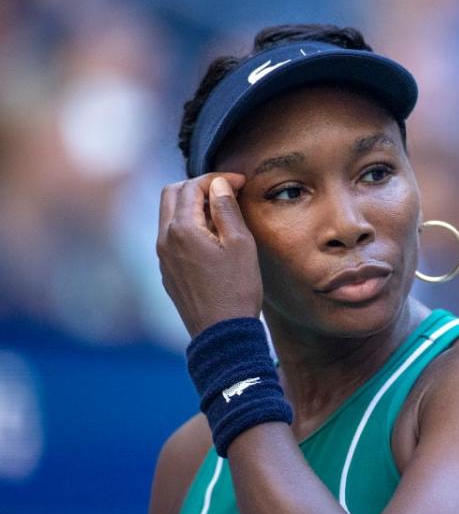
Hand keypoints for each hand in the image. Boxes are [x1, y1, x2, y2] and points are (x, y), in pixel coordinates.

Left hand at [157, 173, 261, 337]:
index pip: (192, 187)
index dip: (217, 180)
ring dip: (192, 206)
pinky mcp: (167, 272)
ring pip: (169, 216)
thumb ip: (227, 209)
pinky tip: (211, 238)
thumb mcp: (241, 244)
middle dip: (198, 187)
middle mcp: (164, 239)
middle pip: (172, 194)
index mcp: (182, 229)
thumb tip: (219, 185)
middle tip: (226, 192)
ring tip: (221, 214)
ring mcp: (162, 257)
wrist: (221, 333)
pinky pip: (171, 237)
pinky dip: (188, 226)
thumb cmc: (236, 289)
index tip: (240, 183)